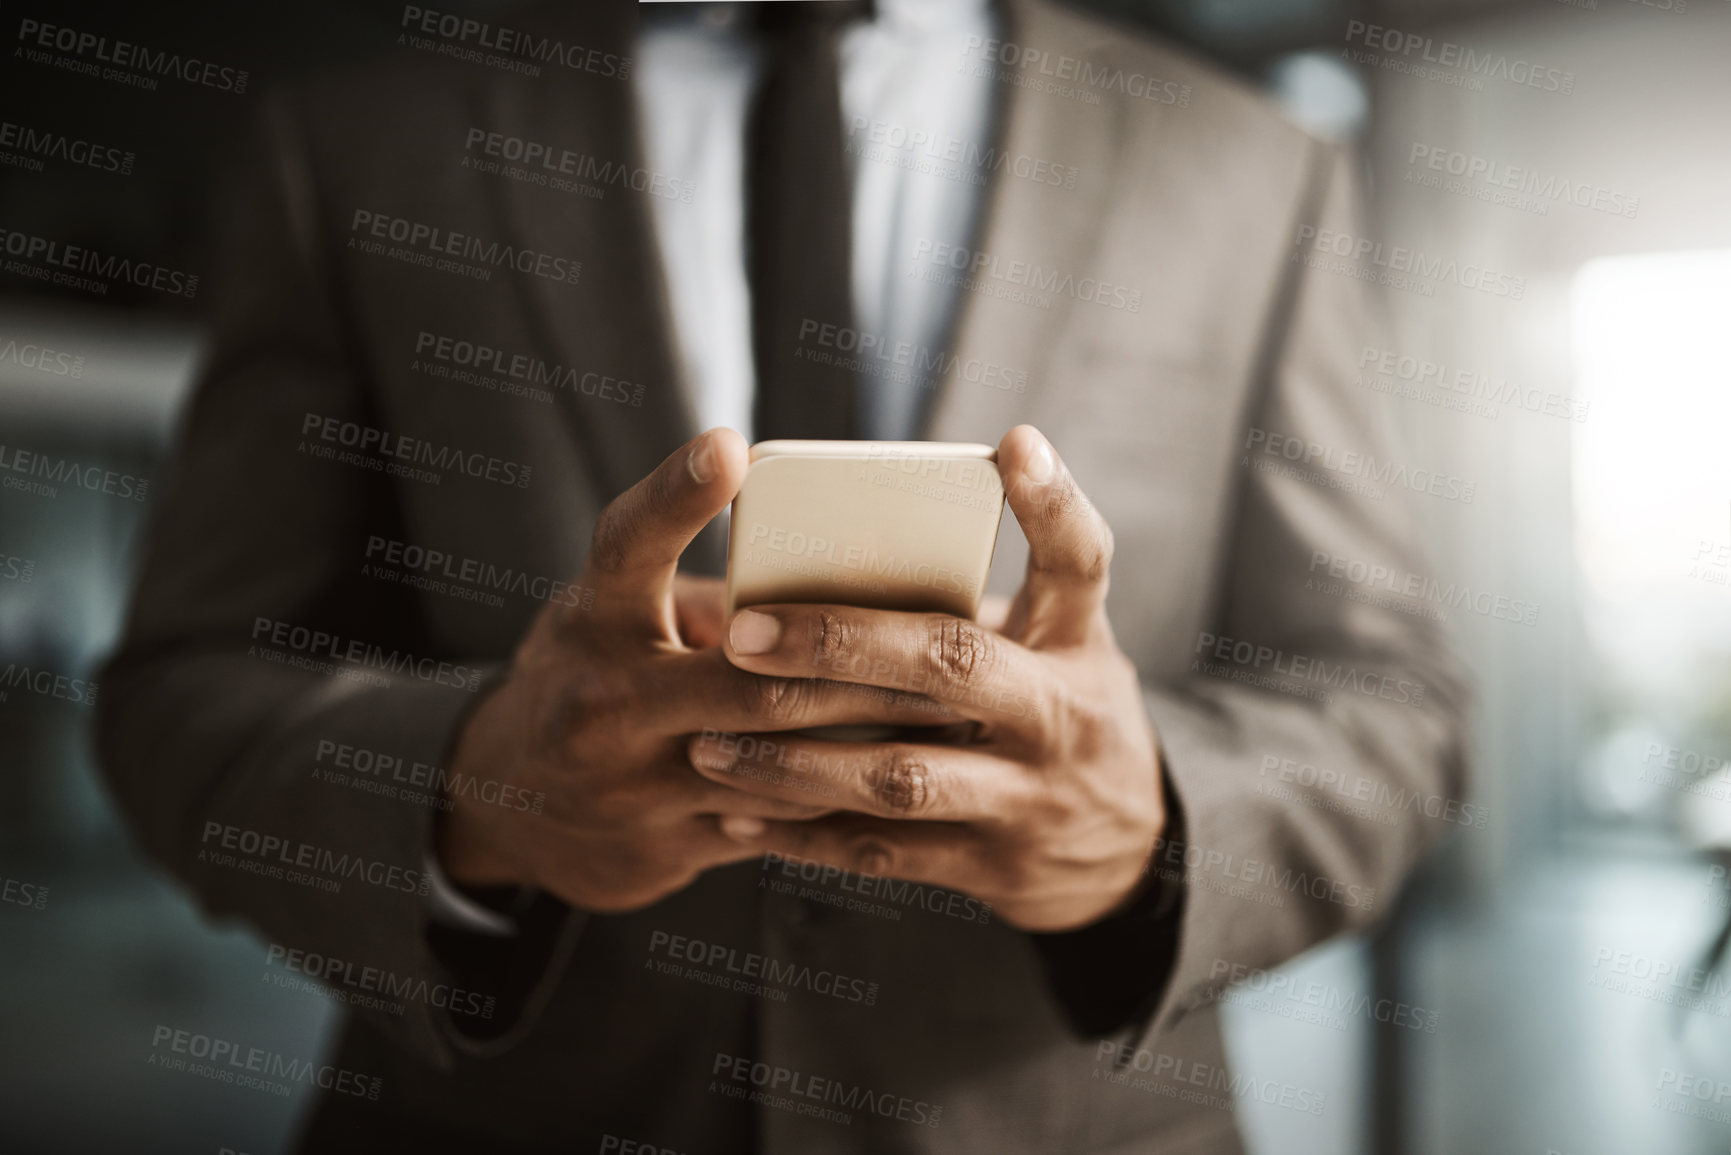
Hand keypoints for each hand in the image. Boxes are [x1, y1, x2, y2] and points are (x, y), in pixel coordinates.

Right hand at [437, 429, 952, 912]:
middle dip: (856, 663)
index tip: (730, 445)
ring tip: (954, 710)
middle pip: (752, 676)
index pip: (628, 545)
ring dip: (870, 735)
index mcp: (590, 621)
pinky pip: (776, 822)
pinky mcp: (667, 845)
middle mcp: (602, 702)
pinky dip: (843, 795)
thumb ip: (708, 597)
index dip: (676, 495)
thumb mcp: (612, 616)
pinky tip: (905, 773)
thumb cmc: (591, 672)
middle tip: (944, 635)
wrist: (509, 799)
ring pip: (778, 758)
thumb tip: (844, 574)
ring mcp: (632, 785)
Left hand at [688, 426, 1163, 932]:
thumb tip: (842, 544)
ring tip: (709, 743)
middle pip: (955, 664)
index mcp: (1076, 642)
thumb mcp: (1059, 650)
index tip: (1012, 444)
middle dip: (842, 644)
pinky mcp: (994, 868)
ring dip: (796, 761)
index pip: (1080, 560)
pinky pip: (884, 854)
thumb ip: (979, 605)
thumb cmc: (1060, 713)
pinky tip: (737, 816)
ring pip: (901, 777)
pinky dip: (804, 836)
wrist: (1134, 851)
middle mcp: (1060, 715)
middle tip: (745, 630)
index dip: (1052, 502)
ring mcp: (1029, 798)